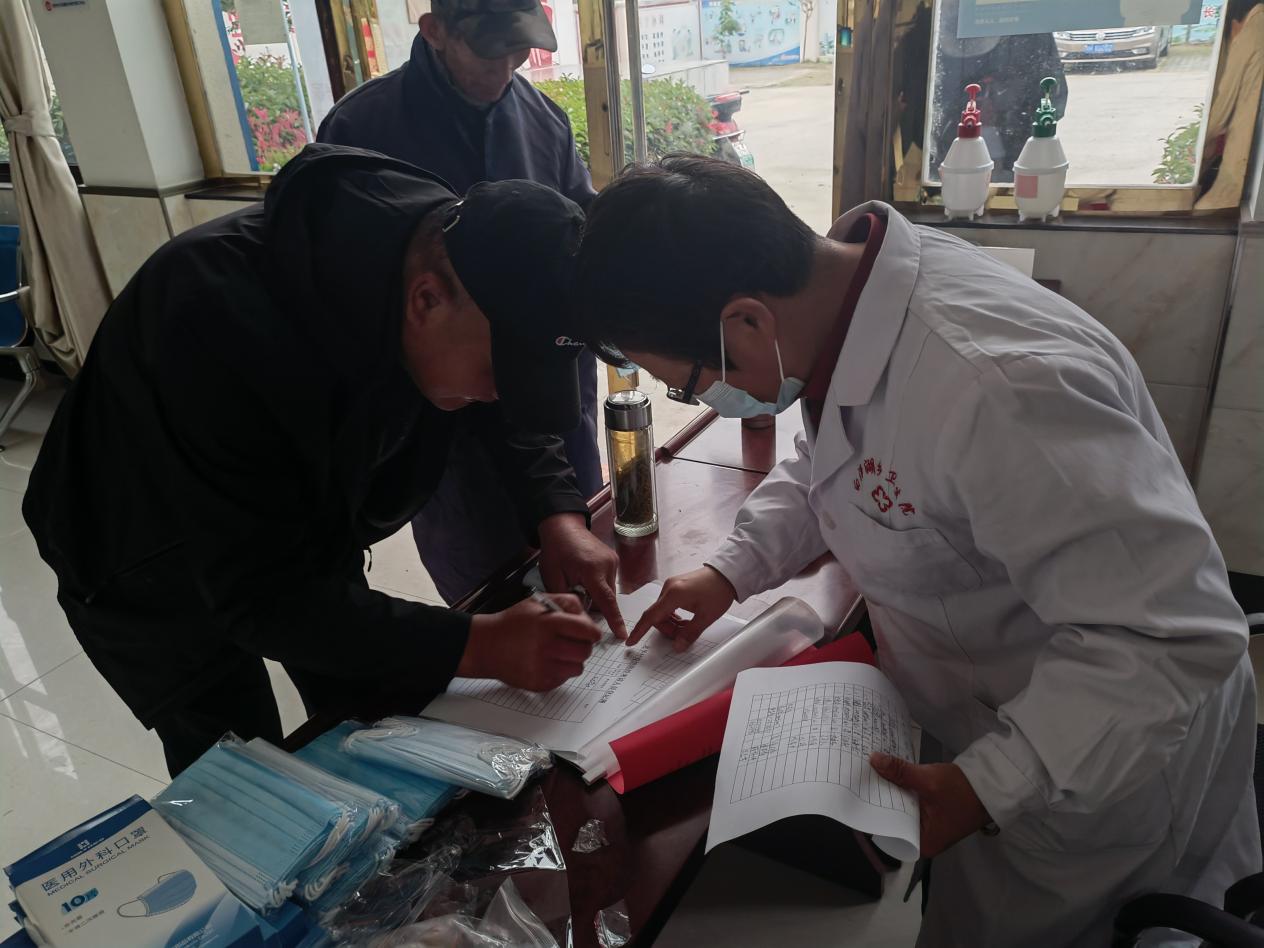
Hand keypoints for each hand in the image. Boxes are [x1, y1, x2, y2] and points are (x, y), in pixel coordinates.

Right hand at [459, 593, 601, 691]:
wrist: (486, 646)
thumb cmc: (512, 623)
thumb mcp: (538, 602)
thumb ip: (566, 602)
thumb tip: (586, 616)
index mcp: (548, 624)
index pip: (587, 631)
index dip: (592, 632)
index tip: (591, 633)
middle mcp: (546, 646)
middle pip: (585, 651)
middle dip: (583, 645)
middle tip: (572, 641)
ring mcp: (542, 667)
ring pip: (578, 667)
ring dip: (572, 660)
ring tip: (558, 652)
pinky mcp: (539, 683)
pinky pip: (563, 679)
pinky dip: (560, 671)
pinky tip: (546, 661)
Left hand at [537, 513, 625, 638]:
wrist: (563, 526)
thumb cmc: (555, 550)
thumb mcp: (553, 577)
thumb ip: (566, 599)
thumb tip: (577, 617)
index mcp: (591, 570)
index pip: (606, 601)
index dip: (614, 620)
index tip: (622, 635)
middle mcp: (606, 565)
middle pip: (606, 598)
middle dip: (593, 603)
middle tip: (576, 594)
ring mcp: (612, 560)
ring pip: (608, 590)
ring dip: (596, 593)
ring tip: (578, 580)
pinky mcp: (613, 559)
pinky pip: (608, 581)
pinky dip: (598, 584)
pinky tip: (585, 576)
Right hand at [628, 566, 736, 650]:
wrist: (727, 573)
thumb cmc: (718, 591)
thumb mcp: (706, 617)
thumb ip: (690, 633)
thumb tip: (677, 646)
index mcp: (673, 595)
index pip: (651, 616)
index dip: (640, 631)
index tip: (630, 641)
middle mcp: (668, 588)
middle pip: (656, 615)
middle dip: (666, 629)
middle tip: (682, 636)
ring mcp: (671, 586)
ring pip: (662, 611)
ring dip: (670, 623)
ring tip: (687, 627)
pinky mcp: (675, 586)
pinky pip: (667, 605)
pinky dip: (673, 615)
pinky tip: (685, 619)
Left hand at [869, 755, 989, 857]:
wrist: (993, 784)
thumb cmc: (963, 791)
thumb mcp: (929, 781)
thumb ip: (900, 772)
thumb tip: (873, 760)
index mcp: (922, 844)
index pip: (888, 832)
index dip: (872, 814)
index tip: (856, 797)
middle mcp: (924, 840)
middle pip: (893, 819)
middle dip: (879, 800)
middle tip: (858, 781)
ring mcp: (929, 826)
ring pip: (901, 809)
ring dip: (891, 793)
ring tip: (869, 776)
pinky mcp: (932, 813)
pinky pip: (911, 803)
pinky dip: (903, 790)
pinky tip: (889, 776)